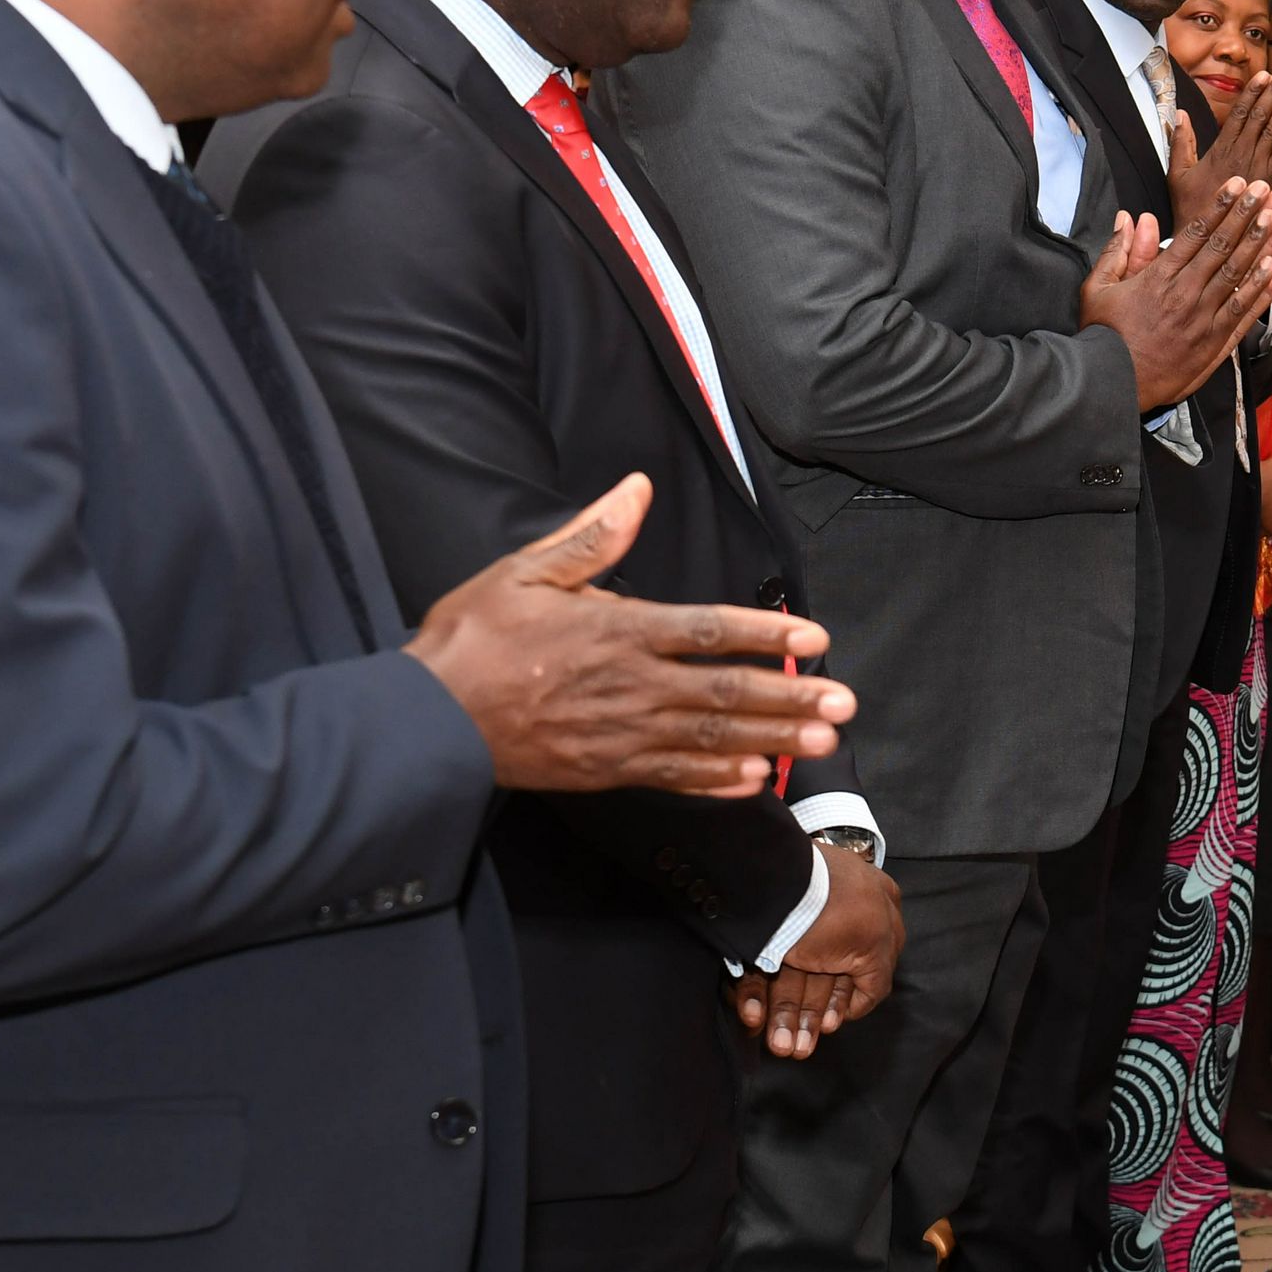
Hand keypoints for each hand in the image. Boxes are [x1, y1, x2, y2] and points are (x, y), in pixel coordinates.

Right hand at [407, 476, 852, 796]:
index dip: (765, 635)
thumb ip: (591, 537)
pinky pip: (674, 779)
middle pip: (725, 694)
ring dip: (772, 739)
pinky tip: (756, 780)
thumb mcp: (526, 571)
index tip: (813, 639)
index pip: (708, 631)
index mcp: (617, 630)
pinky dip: (718, 782)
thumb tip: (636, 489)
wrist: (428, 721)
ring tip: (821, 741)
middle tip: (843, 703)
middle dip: (790, 697)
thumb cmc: (473, 639)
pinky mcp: (606, 770)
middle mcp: (631, 686)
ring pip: (711, 740)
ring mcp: (621, 734)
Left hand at [732, 846, 903, 1059]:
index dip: (841, 1001)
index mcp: (869, 911)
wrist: (779, 880)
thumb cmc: (838, 909)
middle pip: (822, 977)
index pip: (858, 968)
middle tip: (797, 1049)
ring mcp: (798, 921)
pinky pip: (758, 967)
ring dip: (784, 1015)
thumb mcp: (877, 947)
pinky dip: (755, 995)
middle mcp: (833, 917)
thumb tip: (859, 1004)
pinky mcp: (762, 928)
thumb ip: (877, 981)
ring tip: (778, 1046)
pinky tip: (752, 1018)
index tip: (828, 1025)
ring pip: (791, 977)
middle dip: (808, 1016)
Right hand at [1079, 182, 1271, 409]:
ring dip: (1263, 245)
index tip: (1239, 185)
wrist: (1112, 386)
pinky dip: (1263, 291)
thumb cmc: (1103, 337)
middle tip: (1270, 190)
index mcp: (1159, 277)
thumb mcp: (1098, 289)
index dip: (1221, 207)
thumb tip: (1130, 218)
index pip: (1197, 233)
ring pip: (1240, 275)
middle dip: (1250, 216)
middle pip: (1225, 247)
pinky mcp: (1215, 344)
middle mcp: (1187, 294)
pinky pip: (1244, 312)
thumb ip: (1118, 252)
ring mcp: (1204, 319)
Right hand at [1166, 65, 1271, 234]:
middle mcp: (1243, 160)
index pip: (1239, 116)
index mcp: (1220, 154)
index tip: (1263, 74)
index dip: (1253, 93)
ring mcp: (1260, 173)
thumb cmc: (1190, 211)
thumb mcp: (1176, 176)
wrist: (1210, 246)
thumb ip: (1181, 142)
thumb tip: (1179, 113)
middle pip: (1261, 119)